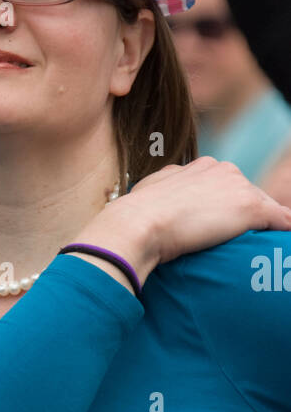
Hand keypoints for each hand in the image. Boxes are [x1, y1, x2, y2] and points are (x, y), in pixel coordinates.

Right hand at [86, 157, 290, 279]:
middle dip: (244, 215)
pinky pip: (279, 218)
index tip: (219, 225)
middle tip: (236, 240)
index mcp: (198, 166)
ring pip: (263, 206)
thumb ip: (163, 191)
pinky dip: (283, 229)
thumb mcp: (149, 193)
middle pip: (246, 193)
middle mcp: (221, 169)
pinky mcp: (249, 207)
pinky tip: (282, 239)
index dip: (223, 207)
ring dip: (262, 225)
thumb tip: (162, 205)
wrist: (138, 224)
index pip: (224, 185)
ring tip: (261, 245)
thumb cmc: (134, 216)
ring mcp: (236, 187)